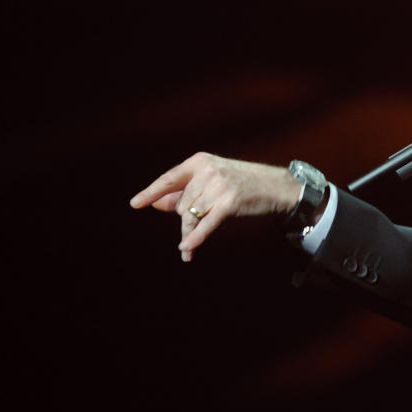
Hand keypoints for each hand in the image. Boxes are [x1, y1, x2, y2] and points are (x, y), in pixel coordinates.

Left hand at [130, 152, 302, 261]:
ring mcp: (219, 186)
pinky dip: (195, 237)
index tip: (135, 204)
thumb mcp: (212, 181)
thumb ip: (185, 191)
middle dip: (185, 218)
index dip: (151, 193)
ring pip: (191, 216)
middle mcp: (208, 171)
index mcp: (200, 161)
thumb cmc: (242, 184)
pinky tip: (187, 249)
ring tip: (190, 244)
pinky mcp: (230, 203)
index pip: (169, 179)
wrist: (276, 186)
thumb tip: (156, 203)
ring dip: (190, 231)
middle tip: (197, 226)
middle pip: (181, 204)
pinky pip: (206, 224)